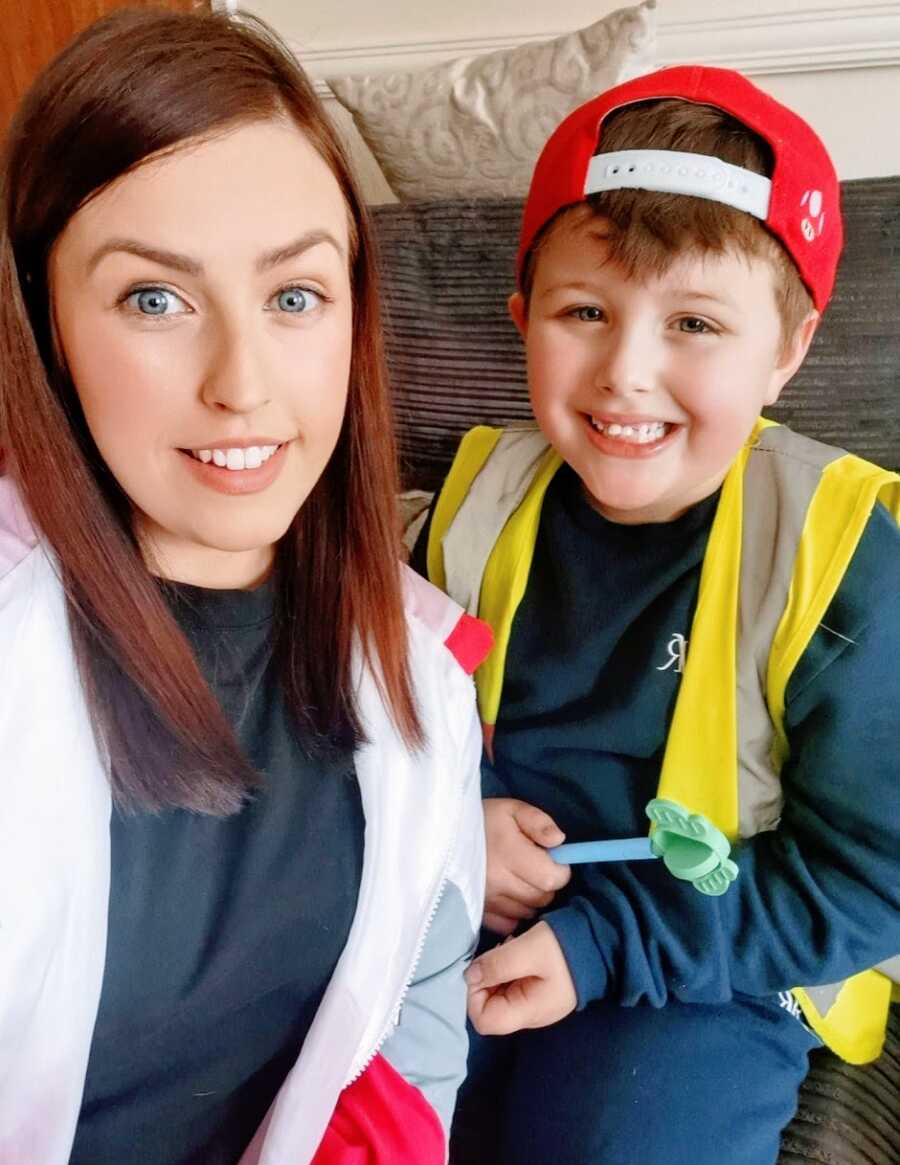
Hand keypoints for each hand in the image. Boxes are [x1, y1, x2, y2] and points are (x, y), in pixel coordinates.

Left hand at [465, 921, 576, 1034]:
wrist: (601, 942)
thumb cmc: (565, 947)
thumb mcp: (529, 950)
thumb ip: (497, 964)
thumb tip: (469, 976)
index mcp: (528, 1012)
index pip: (483, 1021)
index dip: (473, 995)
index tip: (481, 968)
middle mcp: (529, 1014)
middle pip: (489, 1007)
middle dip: (485, 979)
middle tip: (498, 953)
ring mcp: (534, 1003)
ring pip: (498, 994)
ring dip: (496, 970)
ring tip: (510, 948)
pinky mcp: (537, 990)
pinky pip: (511, 985)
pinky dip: (507, 968)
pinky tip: (517, 949)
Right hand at [482, 798, 570, 934]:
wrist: (442, 835)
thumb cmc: (482, 819)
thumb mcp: (512, 809)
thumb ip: (539, 822)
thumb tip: (559, 841)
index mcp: (508, 853)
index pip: (551, 878)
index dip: (559, 869)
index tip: (552, 859)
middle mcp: (497, 882)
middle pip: (542, 897)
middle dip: (546, 883)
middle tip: (534, 866)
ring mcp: (487, 901)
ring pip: (528, 912)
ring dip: (531, 898)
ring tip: (519, 877)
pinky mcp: (479, 913)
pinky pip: (509, 924)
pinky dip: (514, 912)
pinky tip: (509, 894)